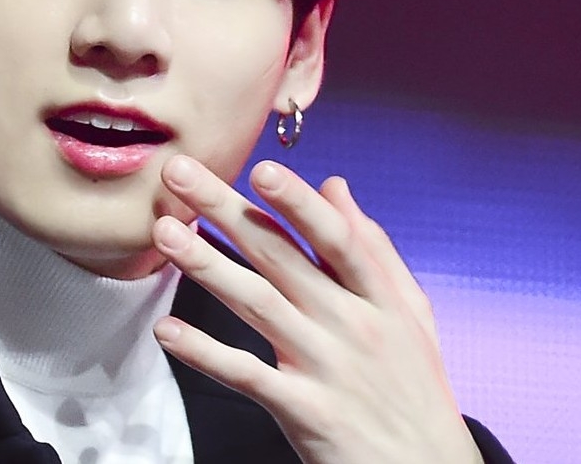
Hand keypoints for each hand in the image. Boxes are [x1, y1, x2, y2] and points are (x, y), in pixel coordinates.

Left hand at [151, 156, 482, 463]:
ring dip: (207, 265)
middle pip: (280, 257)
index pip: (334, 238)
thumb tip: (335, 185)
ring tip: (164, 233)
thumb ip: (373, 247)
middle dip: (227, 210)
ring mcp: (326, 367)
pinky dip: (205, 353)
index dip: (298, 203)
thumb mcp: (411, 313)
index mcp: (378, 297)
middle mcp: (351, 324)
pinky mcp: (304, 411)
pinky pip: (246, 375)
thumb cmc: (415, 388)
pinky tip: (167, 330)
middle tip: (180, 174)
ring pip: (257, 305)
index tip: (260, 168)